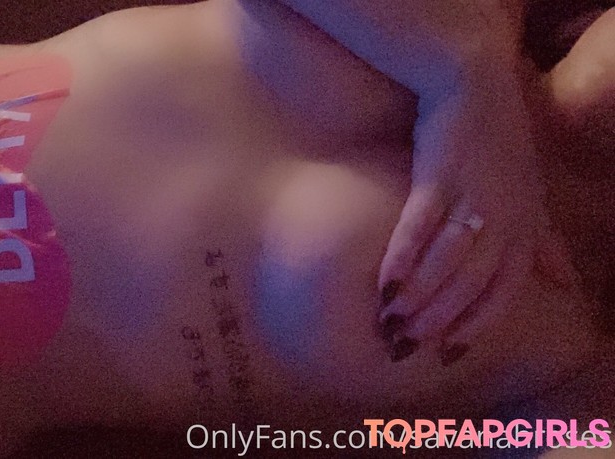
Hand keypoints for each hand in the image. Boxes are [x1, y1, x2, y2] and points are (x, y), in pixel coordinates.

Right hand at [375, 75, 560, 363]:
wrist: (475, 85)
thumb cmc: (502, 142)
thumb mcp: (531, 195)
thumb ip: (544, 242)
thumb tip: (568, 283)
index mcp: (524, 228)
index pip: (504, 292)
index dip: (477, 326)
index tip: (446, 353)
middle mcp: (502, 219)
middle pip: (471, 284)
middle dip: (439, 319)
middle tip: (407, 344)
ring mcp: (472, 198)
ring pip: (447, 262)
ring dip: (420, 297)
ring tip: (391, 320)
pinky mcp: (439, 177)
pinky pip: (420, 226)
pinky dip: (403, 256)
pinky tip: (385, 282)